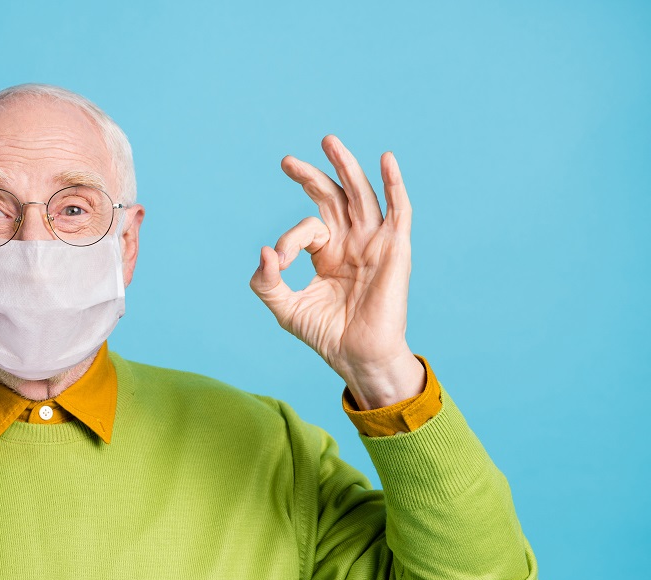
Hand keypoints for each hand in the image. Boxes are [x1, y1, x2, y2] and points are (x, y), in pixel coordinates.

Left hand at [249, 135, 423, 409]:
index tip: (276, 263)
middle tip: (286, 161)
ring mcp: (375, 243)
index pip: (308, 226)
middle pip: (335, 196)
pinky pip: (399, 211)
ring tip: (329, 142)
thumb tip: (262, 251)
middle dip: (313, 176)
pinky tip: (385, 159)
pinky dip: (394, 184)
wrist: (356, 357)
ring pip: (362, 195)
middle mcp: (352, 242)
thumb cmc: (326, 334)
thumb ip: (266, 281)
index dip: (288, 240)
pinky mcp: (395, 250)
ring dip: (347, 167)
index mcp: (328, 252)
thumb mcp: (285, 307)